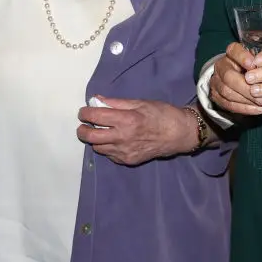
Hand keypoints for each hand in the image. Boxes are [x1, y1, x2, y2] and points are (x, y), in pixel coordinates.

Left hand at [76, 97, 195, 165]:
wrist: (179, 134)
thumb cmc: (161, 114)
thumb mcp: (139, 102)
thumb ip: (115, 103)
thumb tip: (96, 100)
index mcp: (126, 120)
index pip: (96, 116)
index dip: (85, 113)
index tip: (83, 112)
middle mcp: (123, 138)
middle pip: (91, 136)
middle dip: (82, 130)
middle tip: (84, 124)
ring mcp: (125, 152)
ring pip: (98, 148)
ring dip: (95, 139)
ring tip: (101, 131)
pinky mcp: (129, 161)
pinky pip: (109, 155)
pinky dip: (107, 147)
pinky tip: (114, 140)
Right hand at [208, 43, 261, 116]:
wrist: (237, 80)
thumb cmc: (254, 69)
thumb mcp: (258, 61)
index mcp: (231, 53)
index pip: (233, 51)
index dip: (243, 57)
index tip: (254, 65)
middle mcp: (221, 66)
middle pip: (229, 76)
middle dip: (246, 88)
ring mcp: (216, 82)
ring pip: (227, 92)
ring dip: (246, 100)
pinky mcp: (216, 96)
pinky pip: (228, 104)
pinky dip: (244, 108)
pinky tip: (258, 110)